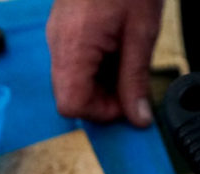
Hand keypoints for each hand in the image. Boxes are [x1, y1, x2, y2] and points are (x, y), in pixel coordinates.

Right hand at [46, 0, 162, 126]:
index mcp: (75, 46)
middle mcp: (58, 44)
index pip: (71, 105)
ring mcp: (57, 36)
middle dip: (103, 99)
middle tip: (132, 82)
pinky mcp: (63, 30)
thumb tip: (138, 117)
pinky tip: (116, 48)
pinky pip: (74, 62)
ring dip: (101, 82)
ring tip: (126, 58)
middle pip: (70, 96)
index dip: (101, 112)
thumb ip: (136, 79)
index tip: (127, 103)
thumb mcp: (141, 33)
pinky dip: (96, 66)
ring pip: (73, 81)